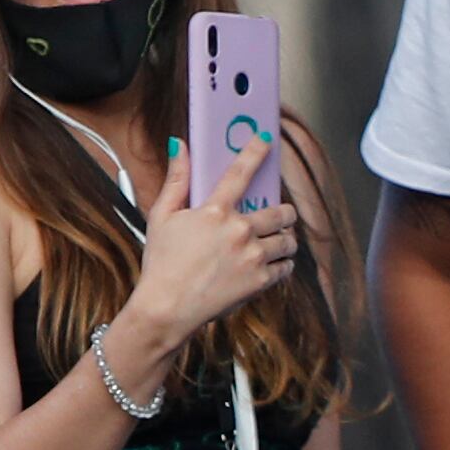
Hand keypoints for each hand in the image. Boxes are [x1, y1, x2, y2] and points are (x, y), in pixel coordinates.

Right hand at [126, 136, 297, 355]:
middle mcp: (239, 231)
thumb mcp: (162, 218)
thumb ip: (176, 180)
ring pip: (288, 240)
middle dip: (283, 213)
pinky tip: (267, 265)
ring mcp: (253, 256)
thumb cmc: (161, 263)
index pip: (240, 172)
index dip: (255, 152)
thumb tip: (179, 144)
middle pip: (281, 212)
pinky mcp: (261, 280)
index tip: (267, 140)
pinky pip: (287, 266)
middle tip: (277, 217)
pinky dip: (282, 265)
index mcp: (215, 212)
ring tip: (272, 244)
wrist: (166, 309)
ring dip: (284, 240)